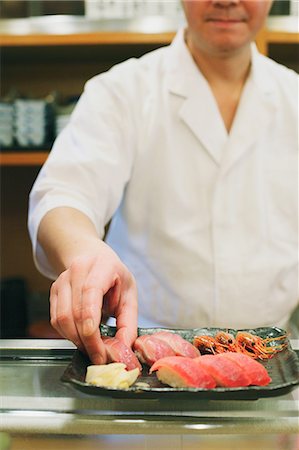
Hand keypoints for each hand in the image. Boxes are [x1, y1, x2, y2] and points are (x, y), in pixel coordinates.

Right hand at [49, 242, 137, 363]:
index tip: (94, 339)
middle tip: (99, 356)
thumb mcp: (129, 294)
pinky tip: (81, 338)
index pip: (91, 291)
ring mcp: (62, 280)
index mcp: (102, 265)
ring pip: (61, 317)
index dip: (90, 316)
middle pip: (75, 310)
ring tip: (91, 349)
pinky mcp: (53, 291)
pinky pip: (55, 319)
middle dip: (86, 339)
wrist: (92, 257)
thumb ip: (128, 321)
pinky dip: (68, 334)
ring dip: (76, 339)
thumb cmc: (114, 277)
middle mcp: (78, 270)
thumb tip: (124, 348)